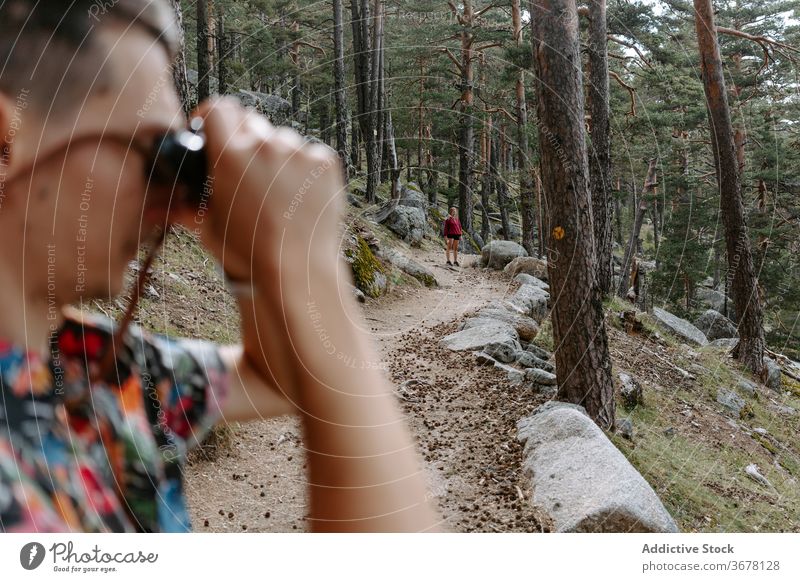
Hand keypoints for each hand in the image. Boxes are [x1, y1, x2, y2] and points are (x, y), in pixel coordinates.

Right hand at [180, 96, 344, 281]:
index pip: (218, 108)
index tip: (213, 132)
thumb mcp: (209, 228)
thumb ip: (182, 209)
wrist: (296, 271)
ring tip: (276, 192)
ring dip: (276, 155)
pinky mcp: (325, 162)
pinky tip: (299, 196)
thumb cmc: (248, 252)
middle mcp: (265, 145)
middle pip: (250, 120)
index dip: (213, 118)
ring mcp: (298, 152)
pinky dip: (304, 169)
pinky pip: (310, 154)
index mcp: (229, 154)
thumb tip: (149, 211)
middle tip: (246, 171)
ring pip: (282, 139)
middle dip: (244, 139)